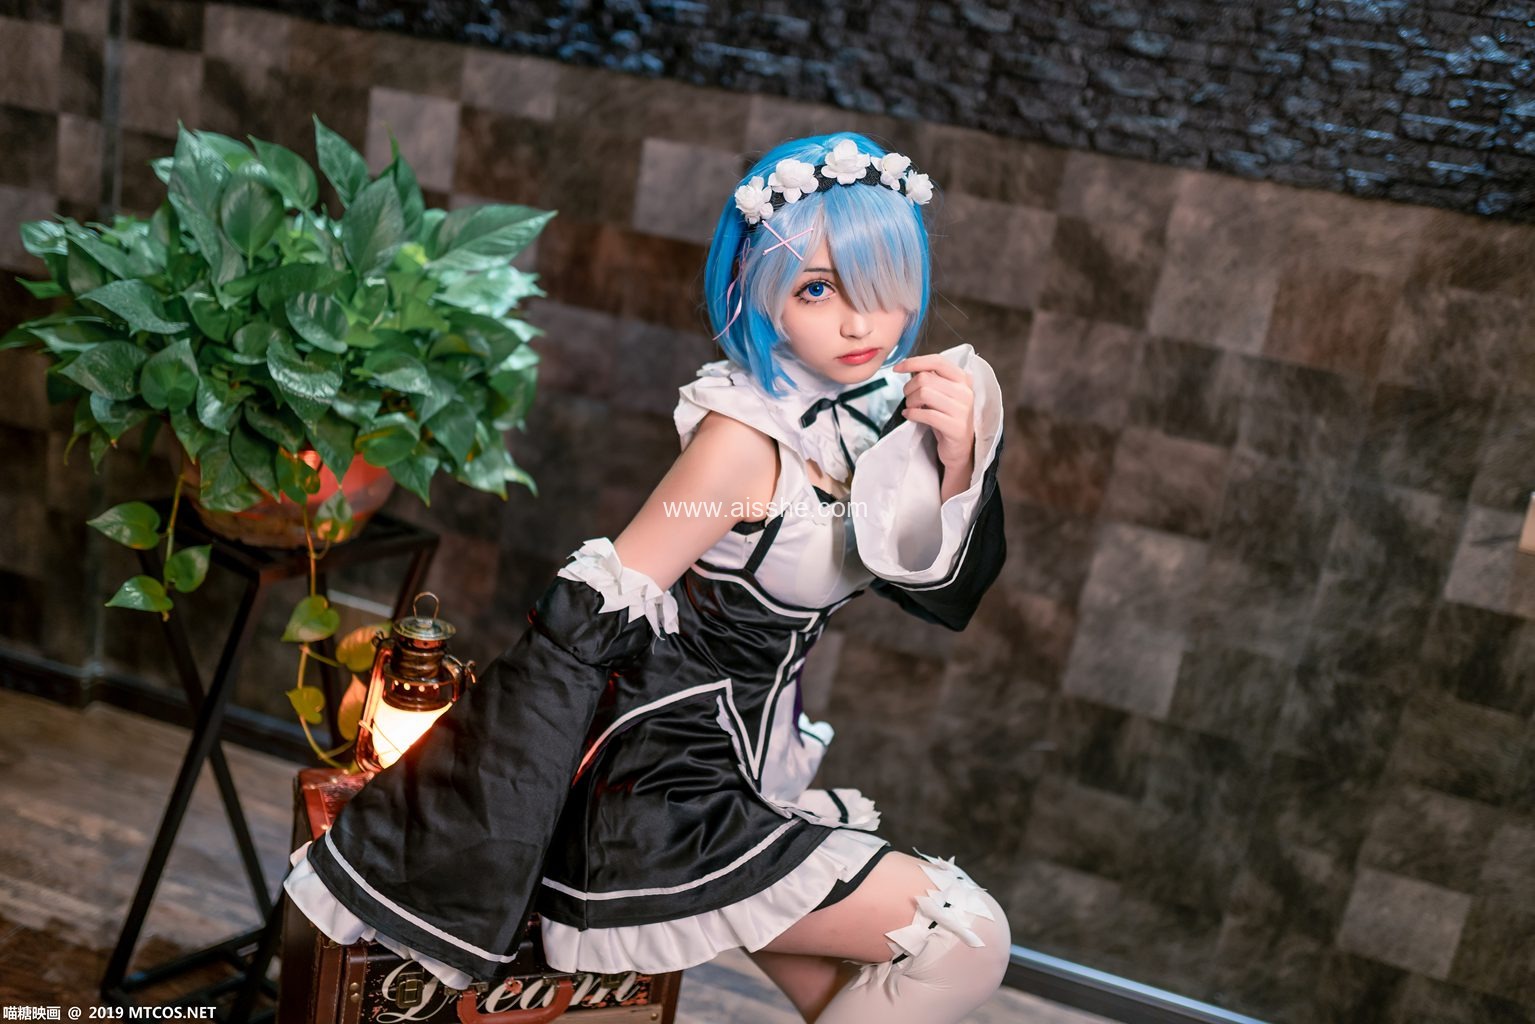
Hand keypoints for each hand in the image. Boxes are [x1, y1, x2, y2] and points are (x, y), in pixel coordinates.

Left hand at [893, 354, 975, 473]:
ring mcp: (962, 410)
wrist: (960, 447)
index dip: (914, 362)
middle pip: (925, 378)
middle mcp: (965, 391)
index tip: (897, 368)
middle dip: (909, 387)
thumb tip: (909, 366)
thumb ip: (931, 379)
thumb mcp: (942, 394)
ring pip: (924, 393)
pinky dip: (912, 414)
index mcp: (962, 379)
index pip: (937, 361)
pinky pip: (926, 414)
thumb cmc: (946, 417)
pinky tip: (909, 415)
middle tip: (908, 398)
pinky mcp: (955, 427)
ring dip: (910, 401)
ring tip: (911, 407)